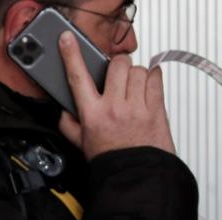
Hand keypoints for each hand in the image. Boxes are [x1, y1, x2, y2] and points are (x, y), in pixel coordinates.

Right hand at [57, 31, 175, 158]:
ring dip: (135, 74)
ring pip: (138, 70)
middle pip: (117, 64)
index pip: (78, 78)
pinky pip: (156, 78)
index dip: (71, 56)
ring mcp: (137, 107)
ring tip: (132, 88)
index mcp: (92, 115)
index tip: (67, 41)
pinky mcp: (156, 108)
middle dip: (117, 65)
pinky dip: (152, 78)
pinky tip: (146, 87)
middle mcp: (114, 107)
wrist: (136, 176)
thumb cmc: (111, 161)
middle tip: (116, 76)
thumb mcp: (82, 144)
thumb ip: (70, 125)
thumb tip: (64, 111)